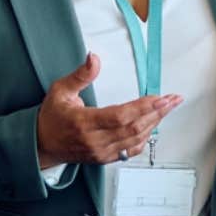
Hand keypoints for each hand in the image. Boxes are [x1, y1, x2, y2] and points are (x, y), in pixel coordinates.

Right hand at [36, 52, 182, 166]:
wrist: (41, 145)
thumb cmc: (52, 117)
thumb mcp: (60, 91)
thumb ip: (80, 75)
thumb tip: (94, 57)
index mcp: (84, 123)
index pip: (120, 116)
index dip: (142, 107)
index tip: (158, 97)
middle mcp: (95, 141)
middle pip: (133, 128)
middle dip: (157, 112)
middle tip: (173, 100)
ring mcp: (101, 152)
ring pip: (135, 139)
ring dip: (155, 123)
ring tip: (168, 108)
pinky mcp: (106, 158)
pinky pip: (131, 150)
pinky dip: (146, 137)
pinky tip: (154, 125)